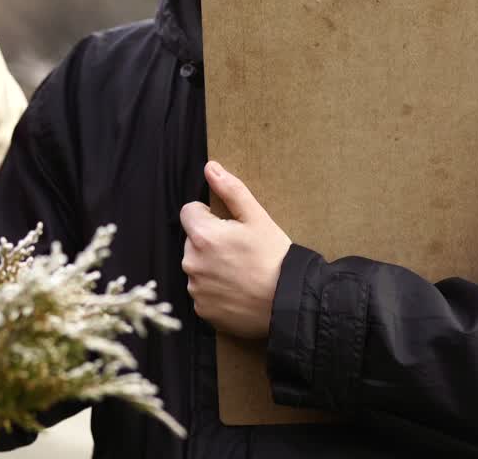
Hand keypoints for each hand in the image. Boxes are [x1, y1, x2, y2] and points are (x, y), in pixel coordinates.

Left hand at [180, 161, 292, 338]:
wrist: (288, 303)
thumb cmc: (274, 257)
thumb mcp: (257, 218)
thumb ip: (231, 190)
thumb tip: (210, 168)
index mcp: (202, 235)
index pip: (189, 212)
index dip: (209, 215)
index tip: (229, 227)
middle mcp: (191, 262)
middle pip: (192, 241)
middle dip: (210, 241)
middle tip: (239, 251)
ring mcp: (195, 288)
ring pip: (197, 267)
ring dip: (211, 266)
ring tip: (240, 272)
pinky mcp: (202, 310)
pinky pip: (203, 292)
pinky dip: (215, 290)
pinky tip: (237, 290)